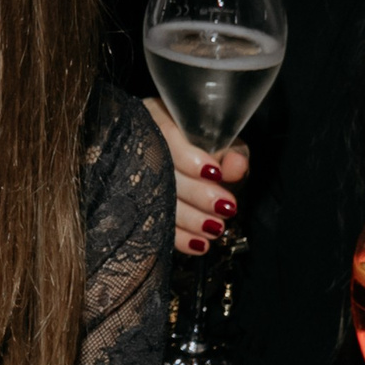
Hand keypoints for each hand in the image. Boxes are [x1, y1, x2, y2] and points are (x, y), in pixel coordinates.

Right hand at [145, 96, 244, 257]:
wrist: (157, 153)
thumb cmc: (191, 141)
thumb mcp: (213, 138)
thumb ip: (228, 150)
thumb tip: (236, 169)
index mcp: (154, 120)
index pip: (166, 137)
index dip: (189, 158)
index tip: (214, 174)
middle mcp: (136, 148)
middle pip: (162, 174)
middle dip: (198, 194)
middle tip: (227, 208)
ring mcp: (128, 179)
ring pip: (155, 204)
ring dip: (190, 220)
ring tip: (217, 228)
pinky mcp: (132, 208)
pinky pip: (152, 227)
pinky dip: (179, 238)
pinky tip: (199, 245)